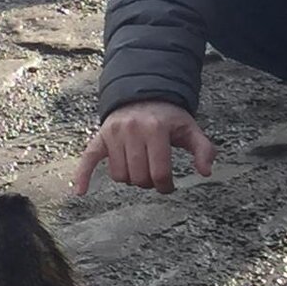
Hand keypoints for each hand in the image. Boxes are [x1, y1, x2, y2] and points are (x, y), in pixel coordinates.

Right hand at [74, 101, 216, 195]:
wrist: (143, 94)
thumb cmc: (168, 117)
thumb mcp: (190, 129)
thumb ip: (203, 149)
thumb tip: (205, 172)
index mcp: (156, 129)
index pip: (159, 172)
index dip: (166, 186)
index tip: (169, 186)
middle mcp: (133, 130)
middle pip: (138, 177)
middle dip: (149, 183)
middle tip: (154, 176)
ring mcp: (114, 134)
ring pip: (119, 175)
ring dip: (130, 178)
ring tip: (140, 168)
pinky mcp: (100, 137)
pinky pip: (88, 159)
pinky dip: (83, 176)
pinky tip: (81, 192)